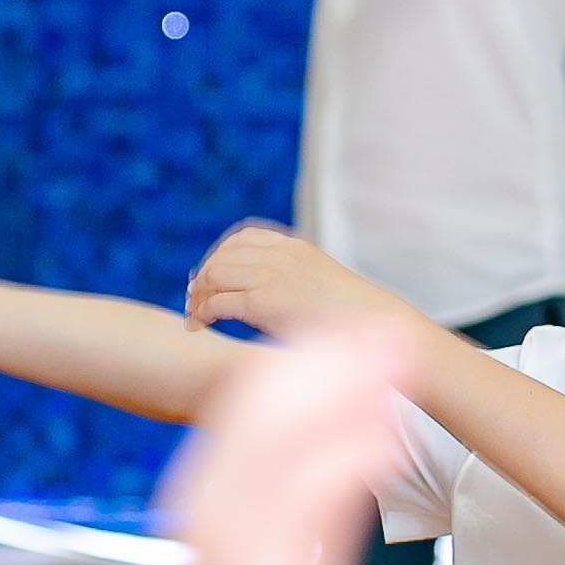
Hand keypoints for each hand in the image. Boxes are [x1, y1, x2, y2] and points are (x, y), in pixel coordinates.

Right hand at [80, 325, 411, 564]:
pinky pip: (287, 531)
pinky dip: (332, 473)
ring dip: (326, 399)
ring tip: (389, 353)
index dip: (302, 385)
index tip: (356, 345)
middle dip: (316, 370)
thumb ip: (300, 550)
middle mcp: (204, 555)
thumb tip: (341, 478)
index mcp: (212, 551)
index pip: (247, 440)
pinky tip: (382, 438)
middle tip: (383, 325)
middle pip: (247, 431)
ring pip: (258, 462)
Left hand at [187, 223, 412, 336]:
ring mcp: (270, 276)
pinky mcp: (263, 302)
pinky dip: (204, 313)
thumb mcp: (322, 283)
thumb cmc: (352, 315)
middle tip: (194, 298)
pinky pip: (220, 302)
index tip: (210, 275)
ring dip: (200, 295)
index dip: (220, 255)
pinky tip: (200, 325)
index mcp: (294, 246)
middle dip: (204, 276)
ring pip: (216, 276)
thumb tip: (280, 295)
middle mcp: (279, 255)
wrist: (369, 326)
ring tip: (195, 315)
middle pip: (223, 256)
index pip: (243, 238)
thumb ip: (296, 279)